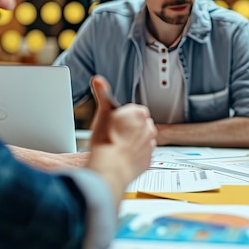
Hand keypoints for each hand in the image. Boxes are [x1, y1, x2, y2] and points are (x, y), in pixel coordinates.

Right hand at [87, 76, 156, 191]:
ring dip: (132, 141)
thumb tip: (98, 80)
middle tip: (113, 135)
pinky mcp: (149, 159)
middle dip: (128, 128)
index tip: (113, 124)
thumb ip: (102, 94)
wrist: (111, 168)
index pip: (131, 111)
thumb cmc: (106, 142)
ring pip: (141, 139)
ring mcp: (150, 144)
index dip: (120, 118)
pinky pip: (142, 154)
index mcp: (139, 113)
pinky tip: (122, 157)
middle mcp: (149, 127)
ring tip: (117, 147)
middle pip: (138, 124)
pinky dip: (134, 155)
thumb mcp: (102, 114)